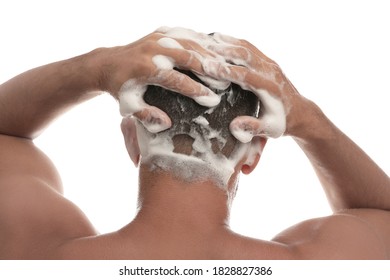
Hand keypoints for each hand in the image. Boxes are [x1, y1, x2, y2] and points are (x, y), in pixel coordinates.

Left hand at [96, 27, 232, 132]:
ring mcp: (157, 37)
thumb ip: (146, 115)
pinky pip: (186, 34)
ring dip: (209, 55)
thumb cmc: (120, 89)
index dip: (196, 90)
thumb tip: (166, 123)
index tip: (213, 100)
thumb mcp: (129, 105)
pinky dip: (201, 42)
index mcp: (144, 68)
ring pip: (190, 43)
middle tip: (227, 82)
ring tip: (225, 67)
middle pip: (188, 57)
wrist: (106, 64)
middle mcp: (152, 49)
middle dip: (209, 70)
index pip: (177, 80)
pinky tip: (214, 50)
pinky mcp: (160, 32)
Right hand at [200, 33, 309, 140]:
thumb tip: (233, 126)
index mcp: (270, 88)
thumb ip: (252, 127)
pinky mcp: (266, 60)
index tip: (207, 67)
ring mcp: (269, 63)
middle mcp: (270, 71)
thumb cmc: (281, 123)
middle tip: (199, 49)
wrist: (299, 113)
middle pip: (245, 55)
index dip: (226, 70)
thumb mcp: (269, 130)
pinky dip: (232, 42)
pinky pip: (248, 47)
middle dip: (222, 51)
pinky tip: (217, 39)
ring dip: (226, 43)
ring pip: (246, 47)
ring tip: (204, 40)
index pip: (245, 75)